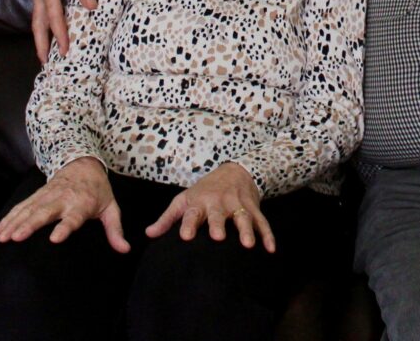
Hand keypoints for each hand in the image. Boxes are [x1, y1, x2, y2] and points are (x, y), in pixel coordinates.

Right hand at [0, 157, 128, 252]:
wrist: (84, 164)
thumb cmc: (98, 191)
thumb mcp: (111, 208)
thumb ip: (115, 230)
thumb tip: (125, 250)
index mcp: (82, 204)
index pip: (73, 217)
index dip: (65, 227)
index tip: (55, 239)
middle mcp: (63, 199)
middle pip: (45, 212)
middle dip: (31, 224)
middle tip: (17, 237)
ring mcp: (48, 195)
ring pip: (29, 209)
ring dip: (14, 222)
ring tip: (2, 237)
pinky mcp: (38, 194)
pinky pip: (22, 206)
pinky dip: (9, 217)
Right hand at [31, 0, 95, 62]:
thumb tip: (91, 6)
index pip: (54, 15)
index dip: (60, 34)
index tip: (65, 49)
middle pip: (38, 22)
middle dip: (42, 43)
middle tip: (46, 63)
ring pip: (37, 17)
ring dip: (40, 36)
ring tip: (45, 53)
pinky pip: (41, 9)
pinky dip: (43, 24)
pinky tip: (49, 30)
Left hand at [145, 162, 274, 252]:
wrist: (234, 171)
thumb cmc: (204, 191)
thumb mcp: (184, 199)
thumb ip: (167, 219)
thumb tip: (148, 235)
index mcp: (199, 202)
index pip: (192, 213)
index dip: (188, 224)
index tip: (184, 237)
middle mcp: (219, 202)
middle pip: (218, 214)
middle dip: (218, 224)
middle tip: (218, 237)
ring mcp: (238, 204)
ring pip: (243, 217)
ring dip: (246, 230)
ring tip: (247, 245)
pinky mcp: (253, 208)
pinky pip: (262, 221)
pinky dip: (268, 235)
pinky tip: (270, 249)